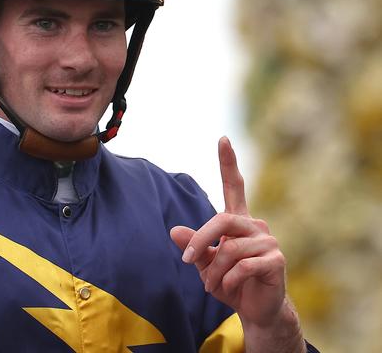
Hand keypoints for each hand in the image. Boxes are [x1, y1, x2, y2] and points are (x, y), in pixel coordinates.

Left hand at [170, 137, 304, 351]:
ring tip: (213, 285)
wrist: (257, 310)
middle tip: (186, 261)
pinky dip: (228, 280)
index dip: (228, 163)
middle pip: (222, 220)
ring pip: (229, 249)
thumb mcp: (205, 263)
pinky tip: (229, 288)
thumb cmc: (229, 282)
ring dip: (213, 271)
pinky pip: (243, 266)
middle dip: (200, 241)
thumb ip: (194, 246)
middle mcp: (255, 226)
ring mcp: (268, 242)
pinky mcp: (276, 260)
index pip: (234, 186)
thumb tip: (174, 231)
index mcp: (237, 221)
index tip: (223, 138)